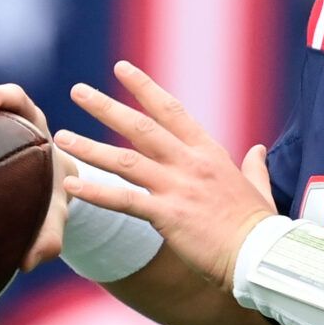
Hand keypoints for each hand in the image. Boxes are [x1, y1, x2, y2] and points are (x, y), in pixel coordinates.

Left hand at [55, 60, 277, 288]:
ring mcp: (178, 187)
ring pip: (125, 160)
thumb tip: (258, 150)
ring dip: (90, 148)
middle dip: (106, 106)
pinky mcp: (167, 215)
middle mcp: (190, 163)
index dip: (145, 88)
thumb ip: (256, 166)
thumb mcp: (259, 188)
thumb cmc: (261, 227)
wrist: (261, 255)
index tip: (122, 69)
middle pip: (141, 127)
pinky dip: (96, 192)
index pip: (172, 111)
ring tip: (62, 139)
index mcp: (210, 153)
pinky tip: (71, 186)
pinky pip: (124, 200)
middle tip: (78, 91)